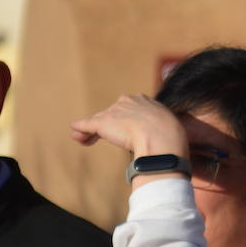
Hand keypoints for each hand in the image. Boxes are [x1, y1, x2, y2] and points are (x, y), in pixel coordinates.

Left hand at [70, 95, 187, 157]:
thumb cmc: (170, 137)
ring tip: (87, 140)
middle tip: (106, 138)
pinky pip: (87, 125)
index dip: (125, 121)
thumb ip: (161, 132)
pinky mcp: (103, 122)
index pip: (128, 109)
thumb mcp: (168, 130)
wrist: (162, 137)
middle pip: (111, 114)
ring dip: (91, 132)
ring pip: (99, 121)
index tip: (126, 131)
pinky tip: (75, 132)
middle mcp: (127, 101)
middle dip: (107, 126)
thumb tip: (168, 145)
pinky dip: (80, 129)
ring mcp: (114, 112)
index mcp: (144, 101)